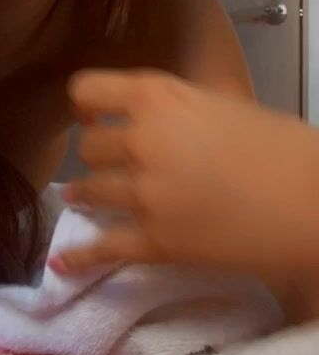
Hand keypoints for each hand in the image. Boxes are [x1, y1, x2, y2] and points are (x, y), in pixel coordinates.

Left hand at [50, 69, 318, 287]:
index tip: (94, 116)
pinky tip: (61, 263)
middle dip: (100, 154)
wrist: (313, 203)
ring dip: (86, 194)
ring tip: (83, 198)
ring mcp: (143, 193)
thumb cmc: (282, 147)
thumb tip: (157, 120)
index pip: (87, 91)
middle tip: (113, 163)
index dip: (87, 105)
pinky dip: (78, 258)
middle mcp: (140, 139)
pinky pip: (101, 249)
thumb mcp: (222, 104)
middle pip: (88, 145)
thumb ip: (178, 109)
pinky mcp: (154, 242)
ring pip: (88, 190)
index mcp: (159, 96)